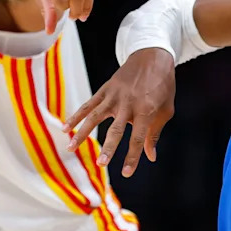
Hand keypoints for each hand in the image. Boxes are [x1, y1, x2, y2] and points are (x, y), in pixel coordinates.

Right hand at [62, 48, 175, 177]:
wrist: (153, 56)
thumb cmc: (163, 86)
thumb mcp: (166, 110)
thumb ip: (155, 133)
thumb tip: (150, 157)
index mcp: (146, 110)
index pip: (138, 138)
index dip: (133, 157)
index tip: (126, 173)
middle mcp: (128, 103)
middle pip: (116, 129)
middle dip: (108, 147)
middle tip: (101, 164)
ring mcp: (114, 95)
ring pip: (95, 116)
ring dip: (82, 133)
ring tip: (70, 149)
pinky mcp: (105, 89)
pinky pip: (88, 104)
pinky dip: (76, 116)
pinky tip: (65, 128)